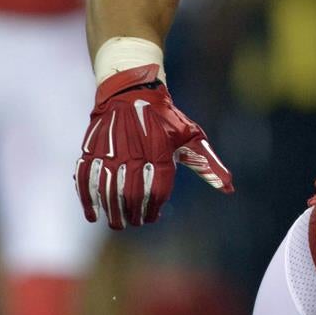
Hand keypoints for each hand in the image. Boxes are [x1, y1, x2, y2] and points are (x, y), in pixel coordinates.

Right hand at [74, 64, 232, 229]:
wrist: (133, 90)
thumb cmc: (165, 117)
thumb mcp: (191, 138)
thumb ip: (208, 165)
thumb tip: (230, 188)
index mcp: (159, 153)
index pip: (156, 192)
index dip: (153, 210)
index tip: (153, 218)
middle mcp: (134, 154)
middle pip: (131, 196)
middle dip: (132, 215)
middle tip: (133, 223)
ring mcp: (110, 152)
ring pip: (108, 192)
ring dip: (111, 212)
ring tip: (117, 222)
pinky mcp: (91, 149)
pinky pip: (85, 179)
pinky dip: (87, 199)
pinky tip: (92, 214)